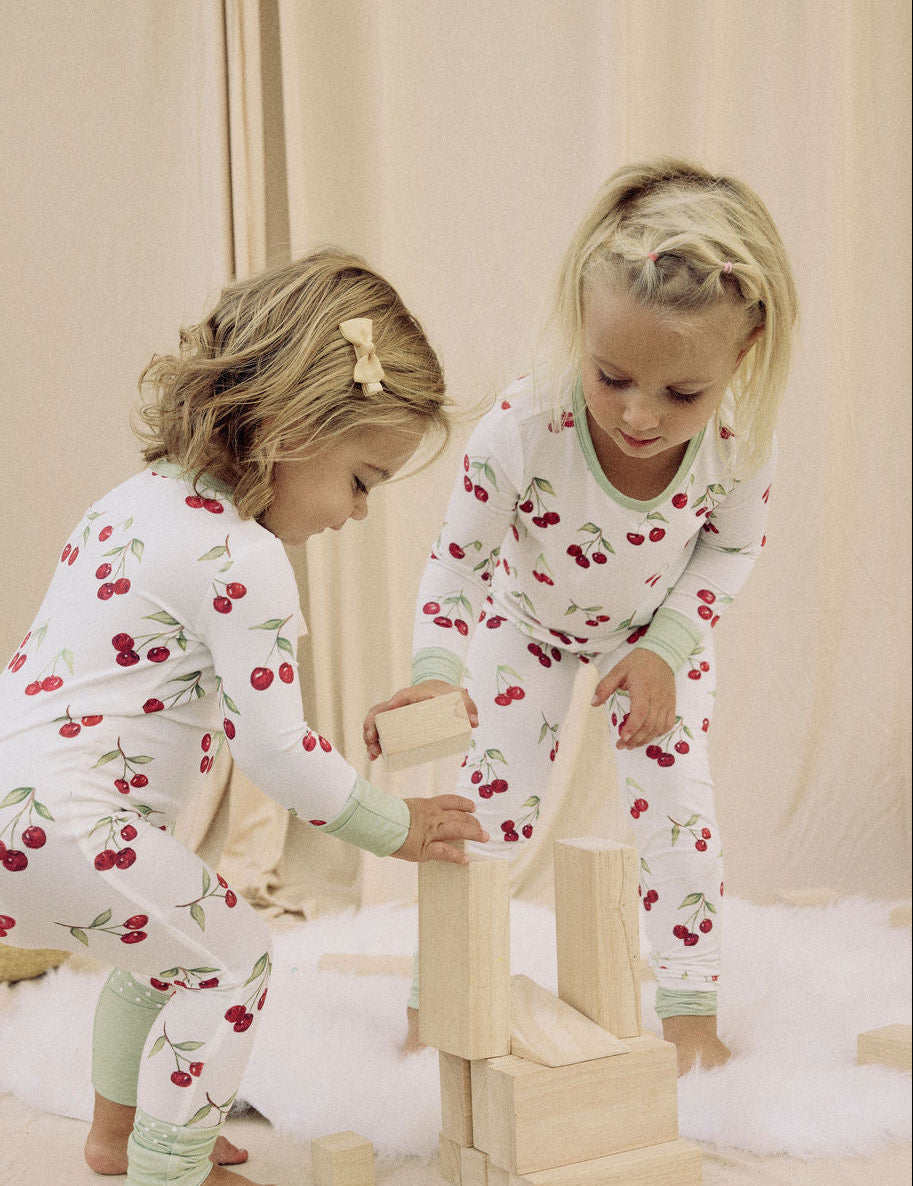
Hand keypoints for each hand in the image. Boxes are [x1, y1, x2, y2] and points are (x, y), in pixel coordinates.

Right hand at [363, 681, 478, 761]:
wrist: (438, 692)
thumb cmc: (447, 695)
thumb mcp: (459, 697)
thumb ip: (468, 706)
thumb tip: (474, 722)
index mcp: (412, 694)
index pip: (400, 696)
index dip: (393, 704)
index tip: (389, 713)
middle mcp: (398, 703)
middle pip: (379, 712)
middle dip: (372, 727)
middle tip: (374, 744)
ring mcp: (394, 714)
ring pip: (375, 722)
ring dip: (370, 738)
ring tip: (373, 755)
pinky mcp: (393, 724)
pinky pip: (379, 731)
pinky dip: (374, 743)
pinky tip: (374, 756)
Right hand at [392, 795, 489, 864]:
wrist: (378, 821)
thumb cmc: (385, 815)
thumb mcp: (404, 807)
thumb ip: (415, 812)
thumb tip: (413, 818)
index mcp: (427, 805)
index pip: (451, 801)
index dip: (464, 804)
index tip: (473, 807)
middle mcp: (433, 816)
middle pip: (459, 816)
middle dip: (473, 821)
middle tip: (481, 826)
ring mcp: (431, 831)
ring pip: (459, 829)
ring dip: (474, 833)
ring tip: (485, 837)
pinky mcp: (425, 847)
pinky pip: (446, 852)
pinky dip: (457, 856)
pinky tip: (465, 860)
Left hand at [591, 649, 675, 749]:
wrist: (661, 655)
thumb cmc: (637, 663)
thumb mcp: (618, 670)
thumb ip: (604, 687)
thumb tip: (593, 703)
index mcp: (643, 688)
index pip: (640, 712)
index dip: (632, 728)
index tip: (622, 738)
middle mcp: (657, 697)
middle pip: (649, 724)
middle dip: (635, 739)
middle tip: (622, 745)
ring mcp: (666, 702)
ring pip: (658, 727)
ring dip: (645, 739)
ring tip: (631, 744)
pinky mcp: (672, 704)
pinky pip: (668, 724)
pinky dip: (658, 733)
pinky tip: (647, 736)